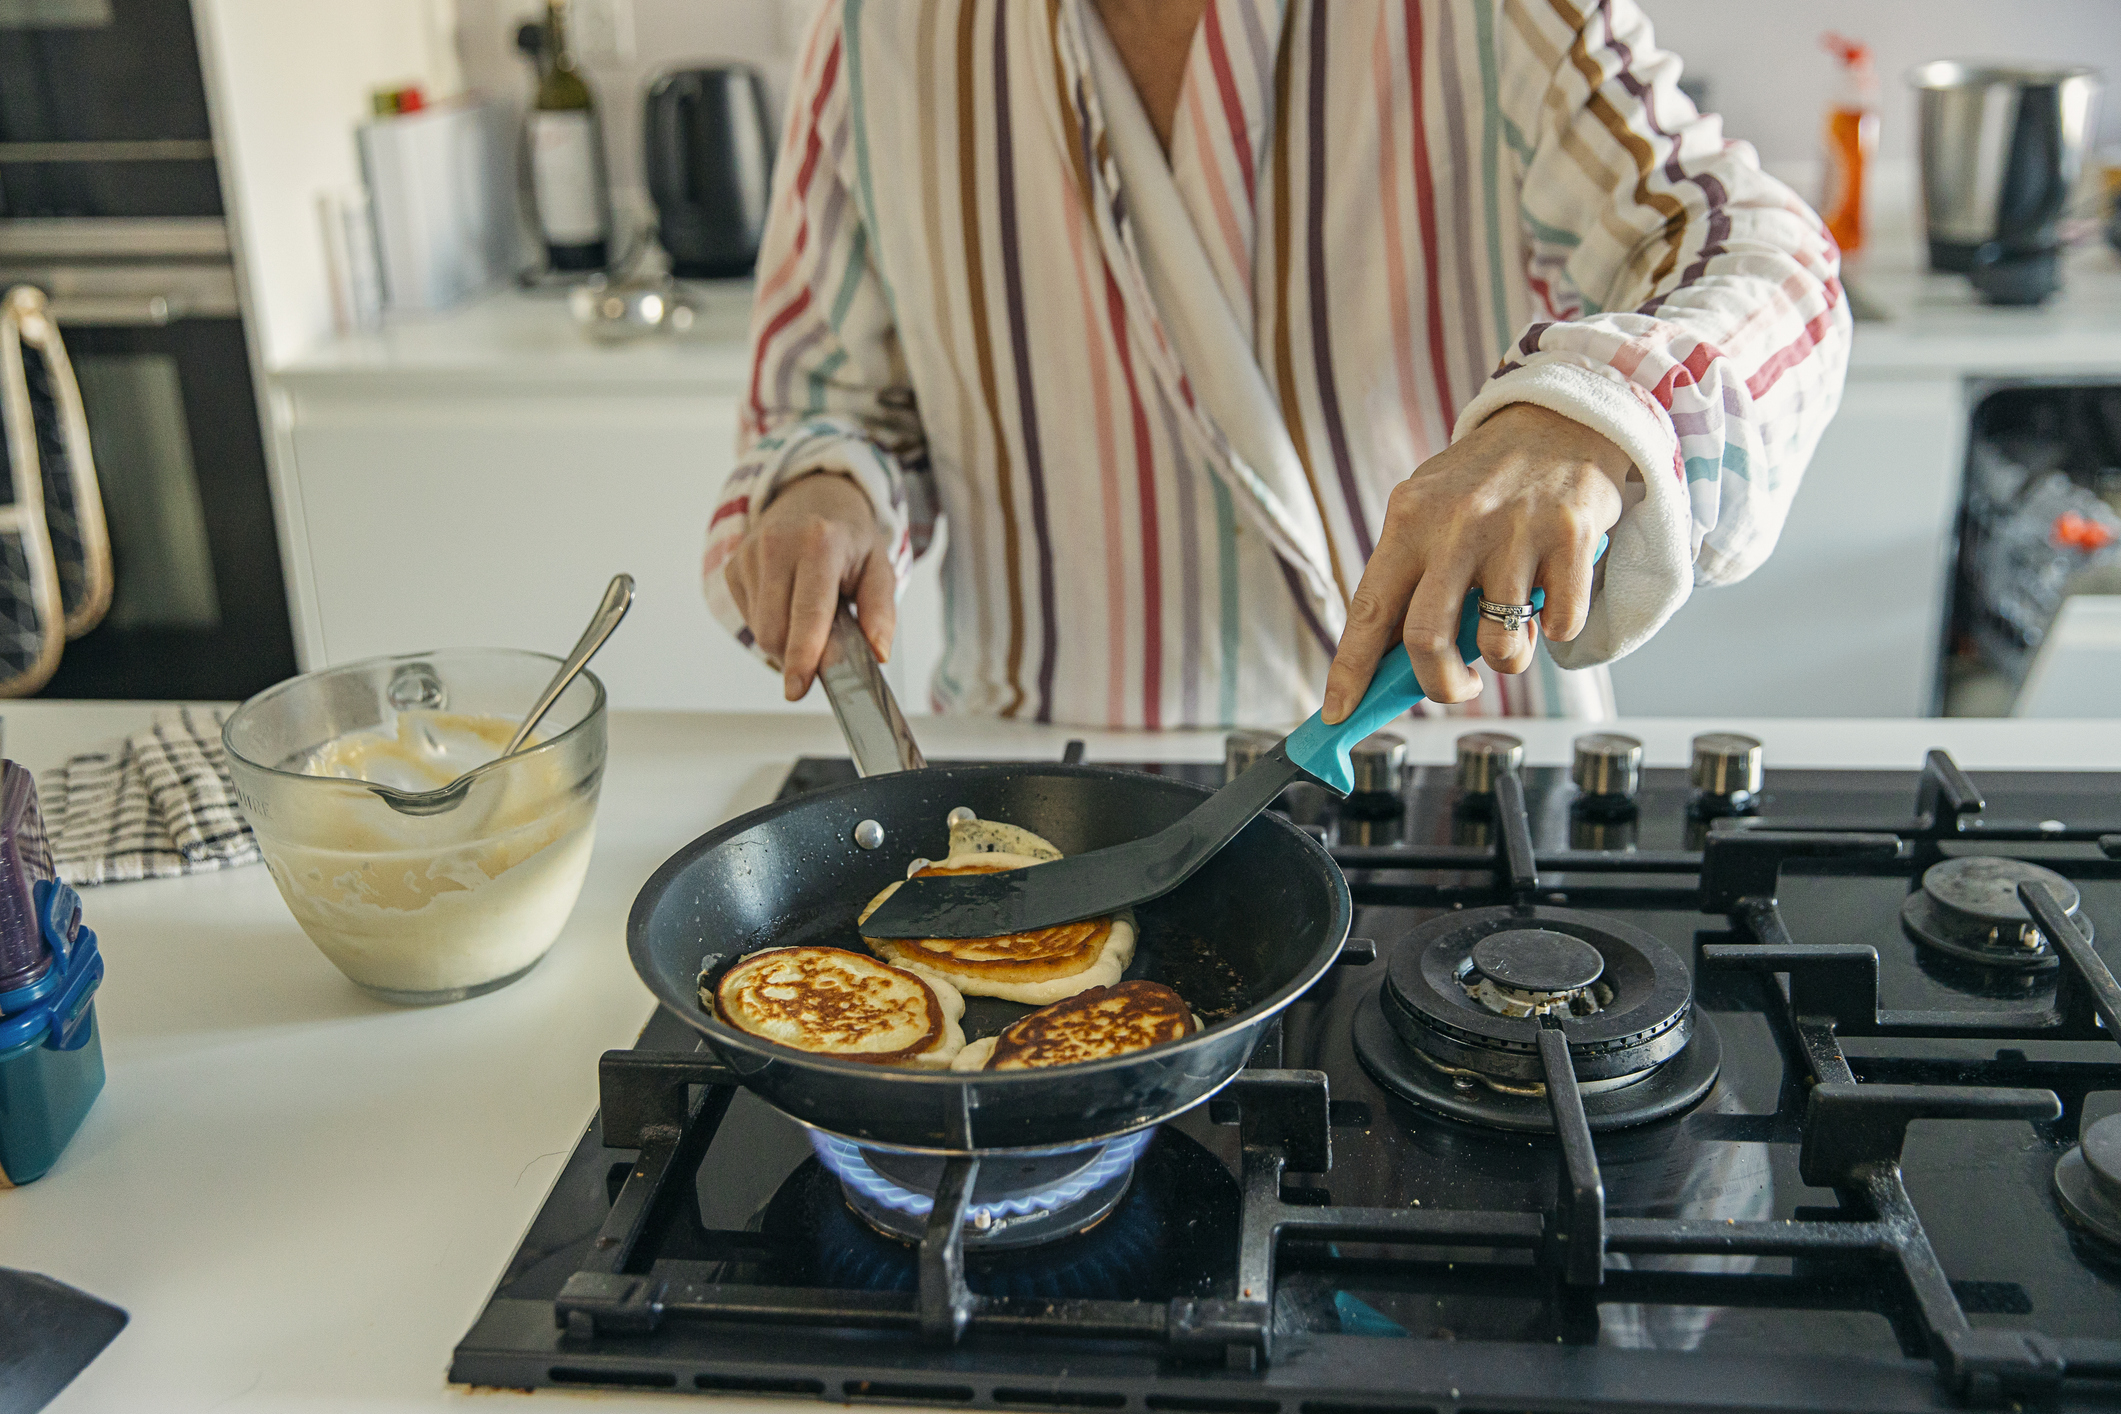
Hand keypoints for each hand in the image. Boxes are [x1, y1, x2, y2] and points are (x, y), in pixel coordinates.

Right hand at [723, 472, 894, 699]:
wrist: (812, 497)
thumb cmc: (848, 539)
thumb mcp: (879, 568)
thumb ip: (880, 612)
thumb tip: (878, 653)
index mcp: (819, 543)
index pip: (808, 611)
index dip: (803, 654)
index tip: (797, 688)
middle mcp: (777, 545)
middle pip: (776, 630)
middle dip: (798, 654)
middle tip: (824, 646)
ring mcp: (748, 554)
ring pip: (760, 630)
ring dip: (785, 639)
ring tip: (808, 613)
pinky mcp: (732, 566)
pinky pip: (749, 619)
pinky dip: (771, 623)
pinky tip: (787, 601)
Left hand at [1323, 404, 1627, 719]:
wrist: (1564, 416)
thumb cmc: (1488, 479)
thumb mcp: (1432, 510)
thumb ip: (1412, 576)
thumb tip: (1388, 663)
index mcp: (1409, 520)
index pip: (1368, 611)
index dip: (1349, 671)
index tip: (1337, 713)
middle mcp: (1457, 524)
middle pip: (1426, 640)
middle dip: (1440, 685)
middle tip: (1455, 687)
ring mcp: (1516, 530)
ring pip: (1500, 644)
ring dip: (1507, 659)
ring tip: (1513, 630)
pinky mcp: (1572, 536)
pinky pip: (1560, 625)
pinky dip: (1556, 630)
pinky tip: (1552, 596)